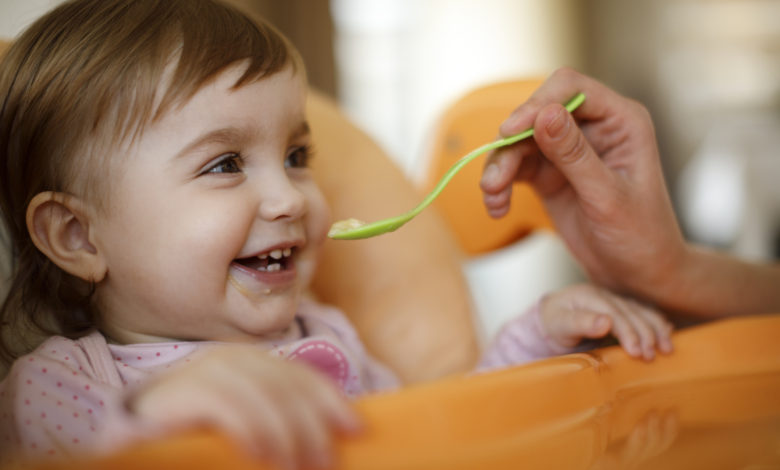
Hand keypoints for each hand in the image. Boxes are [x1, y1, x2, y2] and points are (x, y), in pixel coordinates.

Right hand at [130, 345, 361, 469]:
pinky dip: (249, 428)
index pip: (299, 376)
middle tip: (324, 464)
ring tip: (296, 468)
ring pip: (259, 393)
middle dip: (311, 425)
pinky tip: (261, 454)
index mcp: (252, 368)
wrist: (138, 443)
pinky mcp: (178, 393)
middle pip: (284, 383)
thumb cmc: (198, 443)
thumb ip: (280, 429)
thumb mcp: (250, 434)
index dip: (330, 400)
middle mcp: (231, 362)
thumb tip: (330, 444)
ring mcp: (203, 373)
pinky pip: (224, 404)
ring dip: (285, 433)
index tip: (356, 429)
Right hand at [480, 67, 685, 303]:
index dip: (536, 103)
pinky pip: (515, 167)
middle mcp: (593, 128)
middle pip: (536, 113)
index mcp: (620, 121)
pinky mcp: (550, 173)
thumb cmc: (640, 236)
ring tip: (493, 197)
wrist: (637, 275)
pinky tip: (497, 208)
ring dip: (500, 167)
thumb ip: (575, 155)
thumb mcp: (608, 197)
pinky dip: (500, 185)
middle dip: (511, 144)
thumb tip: (544, 114)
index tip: (509, 131)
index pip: (570, 88)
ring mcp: (568, 150)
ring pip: (519, 142)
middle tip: (494, 180)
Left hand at [539, 283, 673, 360]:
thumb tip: (606, 322)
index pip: (614, 313)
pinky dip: (657, 324)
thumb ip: (580, 323)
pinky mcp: (623, 310)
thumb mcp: (559, 325)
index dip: (628, 332)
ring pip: (642, 312)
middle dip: (645, 334)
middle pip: (632, 313)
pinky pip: (644, 314)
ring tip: (667, 350)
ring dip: (657, 330)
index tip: (636, 352)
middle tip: (651, 357)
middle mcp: (605, 295)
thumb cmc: (553, 324)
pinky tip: (668, 334)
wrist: (550, 320)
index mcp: (589, 296)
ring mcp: (616, 301)